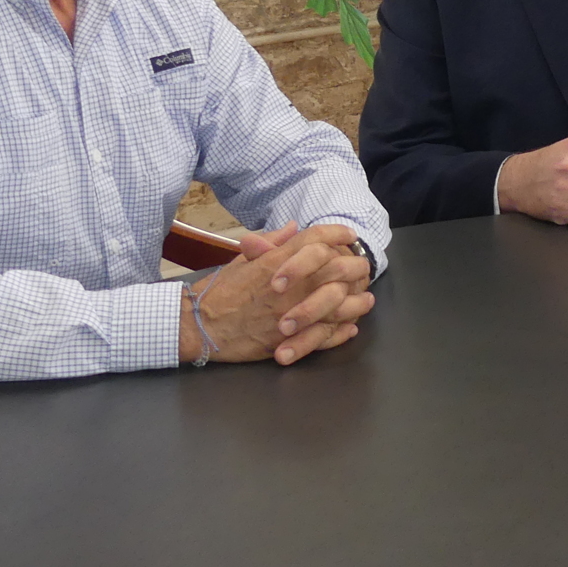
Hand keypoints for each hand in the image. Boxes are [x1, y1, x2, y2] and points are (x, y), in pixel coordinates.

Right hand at [179, 222, 375, 364]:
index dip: (337, 233)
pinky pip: (327, 334)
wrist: (201, 325)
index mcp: (277, 261)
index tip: (349, 235)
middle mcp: (291, 284)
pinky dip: (342, 331)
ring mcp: (294, 312)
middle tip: (363, 267)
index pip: (317, 238)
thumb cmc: (220, 291)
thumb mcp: (243, 258)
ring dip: (357, 301)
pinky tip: (350, 327)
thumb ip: (271, 242)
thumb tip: (294, 228)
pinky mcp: (291, 339)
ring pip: (340, 304)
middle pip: (338, 267)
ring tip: (366, 299)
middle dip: (356, 265)